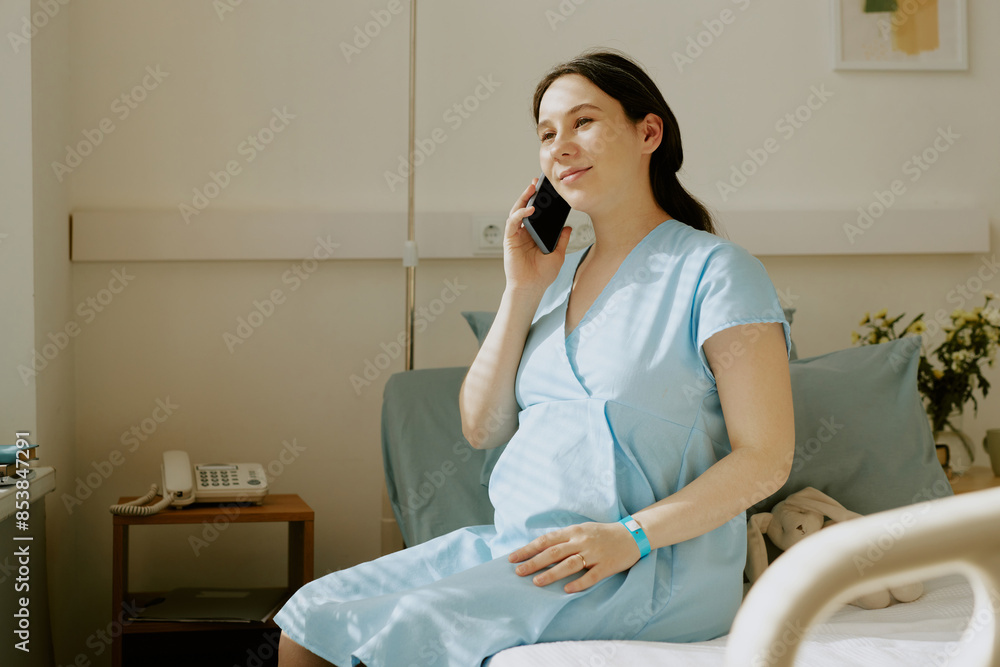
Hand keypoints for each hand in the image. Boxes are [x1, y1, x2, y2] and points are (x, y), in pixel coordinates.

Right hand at [502, 178, 572, 292]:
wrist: (531, 288)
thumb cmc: (542, 275)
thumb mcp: (558, 254)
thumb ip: (562, 240)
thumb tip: (568, 227)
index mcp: (535, 234)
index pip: (536, 213)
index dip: (541, 201)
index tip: (549, 190)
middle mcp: (524, 232)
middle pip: (525, 208)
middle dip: (530, 194)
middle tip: (537, 182)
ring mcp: (516, 235)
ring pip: (517, 211)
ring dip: (523, 199)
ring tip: (532, 188)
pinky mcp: (510, 239)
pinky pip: (512, 222)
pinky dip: (520, 214)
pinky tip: (530, 208)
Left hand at [508, 520, 641, 593]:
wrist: (632, 535)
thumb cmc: (601, 534)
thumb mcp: (581, 529)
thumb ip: (563, 538)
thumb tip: (539, 549)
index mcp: (573, 531)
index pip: (546, 540)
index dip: (528, 549)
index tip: (512, 558)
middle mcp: (582, 541)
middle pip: (554, 552)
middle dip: (534, 562)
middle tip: (518, 572)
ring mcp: (594, 554)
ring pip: (570, 564)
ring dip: (552, 573)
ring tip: (537, 582)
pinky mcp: (607, 566)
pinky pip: (591, 576)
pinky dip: (579, 582)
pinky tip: (567, 589)